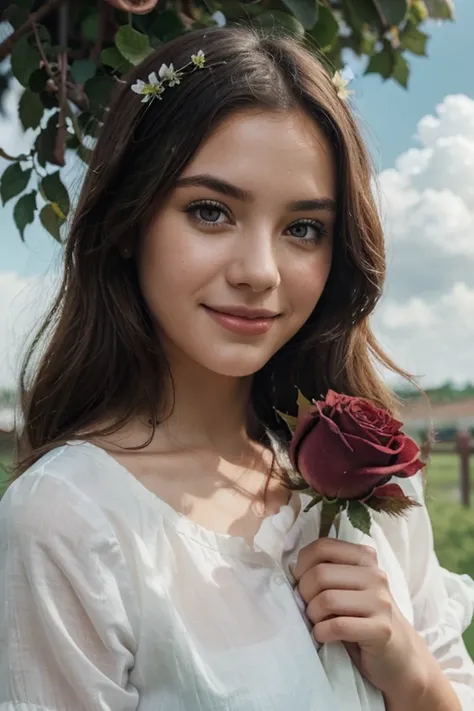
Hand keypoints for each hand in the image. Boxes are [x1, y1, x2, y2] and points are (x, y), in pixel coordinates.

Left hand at [293, 537, 430, 698]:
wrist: (398, 655)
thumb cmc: (362, 617)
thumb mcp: (348, 585)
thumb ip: (328, 570)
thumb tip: (292, 570)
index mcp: (365, 557)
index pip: (322, 546)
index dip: (302, 564)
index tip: (300, 581)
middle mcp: (376, 575)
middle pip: (320, 574)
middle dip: (305, 594)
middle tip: (308, 607)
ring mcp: (381, 602)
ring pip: (327, 600)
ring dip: (313, 615)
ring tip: (318, 622)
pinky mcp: (381, 629)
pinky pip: (337, 626)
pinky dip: (322, 632)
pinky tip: (324, 635)